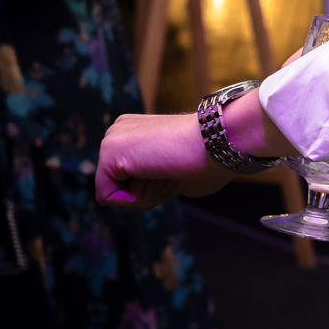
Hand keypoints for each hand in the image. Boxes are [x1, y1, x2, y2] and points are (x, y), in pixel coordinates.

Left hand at [97, 113, 232, 208]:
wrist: (220, 140)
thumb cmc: (213, 159)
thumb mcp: (178, 168)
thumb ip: (159, 177)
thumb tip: (155, 183)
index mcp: (136, 131)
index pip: (128, 179)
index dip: (157, 186)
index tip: (179, 167)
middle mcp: (120, 130)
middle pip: (119, 186)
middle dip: (150, 190)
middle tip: (176, 170)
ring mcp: (112, 138)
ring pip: (114, 193)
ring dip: (147, 193)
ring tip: (170, 169)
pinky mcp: (108, 152)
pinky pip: (108, 197)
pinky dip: (134, 198)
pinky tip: (156, 174)